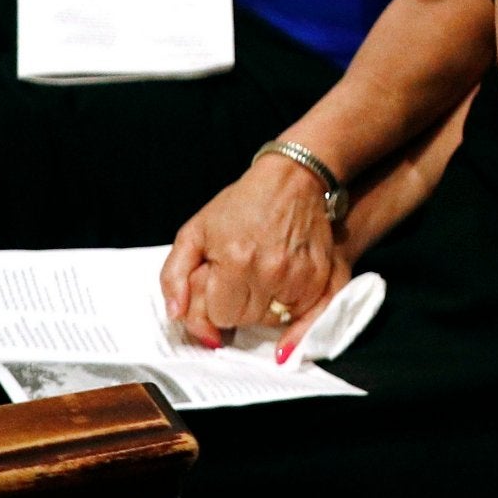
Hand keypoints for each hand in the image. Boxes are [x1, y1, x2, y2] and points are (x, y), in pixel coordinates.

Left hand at [161, 152, 347, 359]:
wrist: (293, 178)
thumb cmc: (241, 204)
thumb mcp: (194, 232)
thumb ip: (173, 276)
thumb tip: (176, 315)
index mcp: (235, 261)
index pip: (219, 316)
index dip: (214, 305)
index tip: (218, 288)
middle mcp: (270, 272)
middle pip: (246, 320)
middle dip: (238, 306)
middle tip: (240, 279)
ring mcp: (300, 275)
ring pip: (273, 320)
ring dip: (264, 308)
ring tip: (261, 279)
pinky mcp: (323, 274)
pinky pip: (303, 312)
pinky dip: (291, 308)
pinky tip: (283, 291)